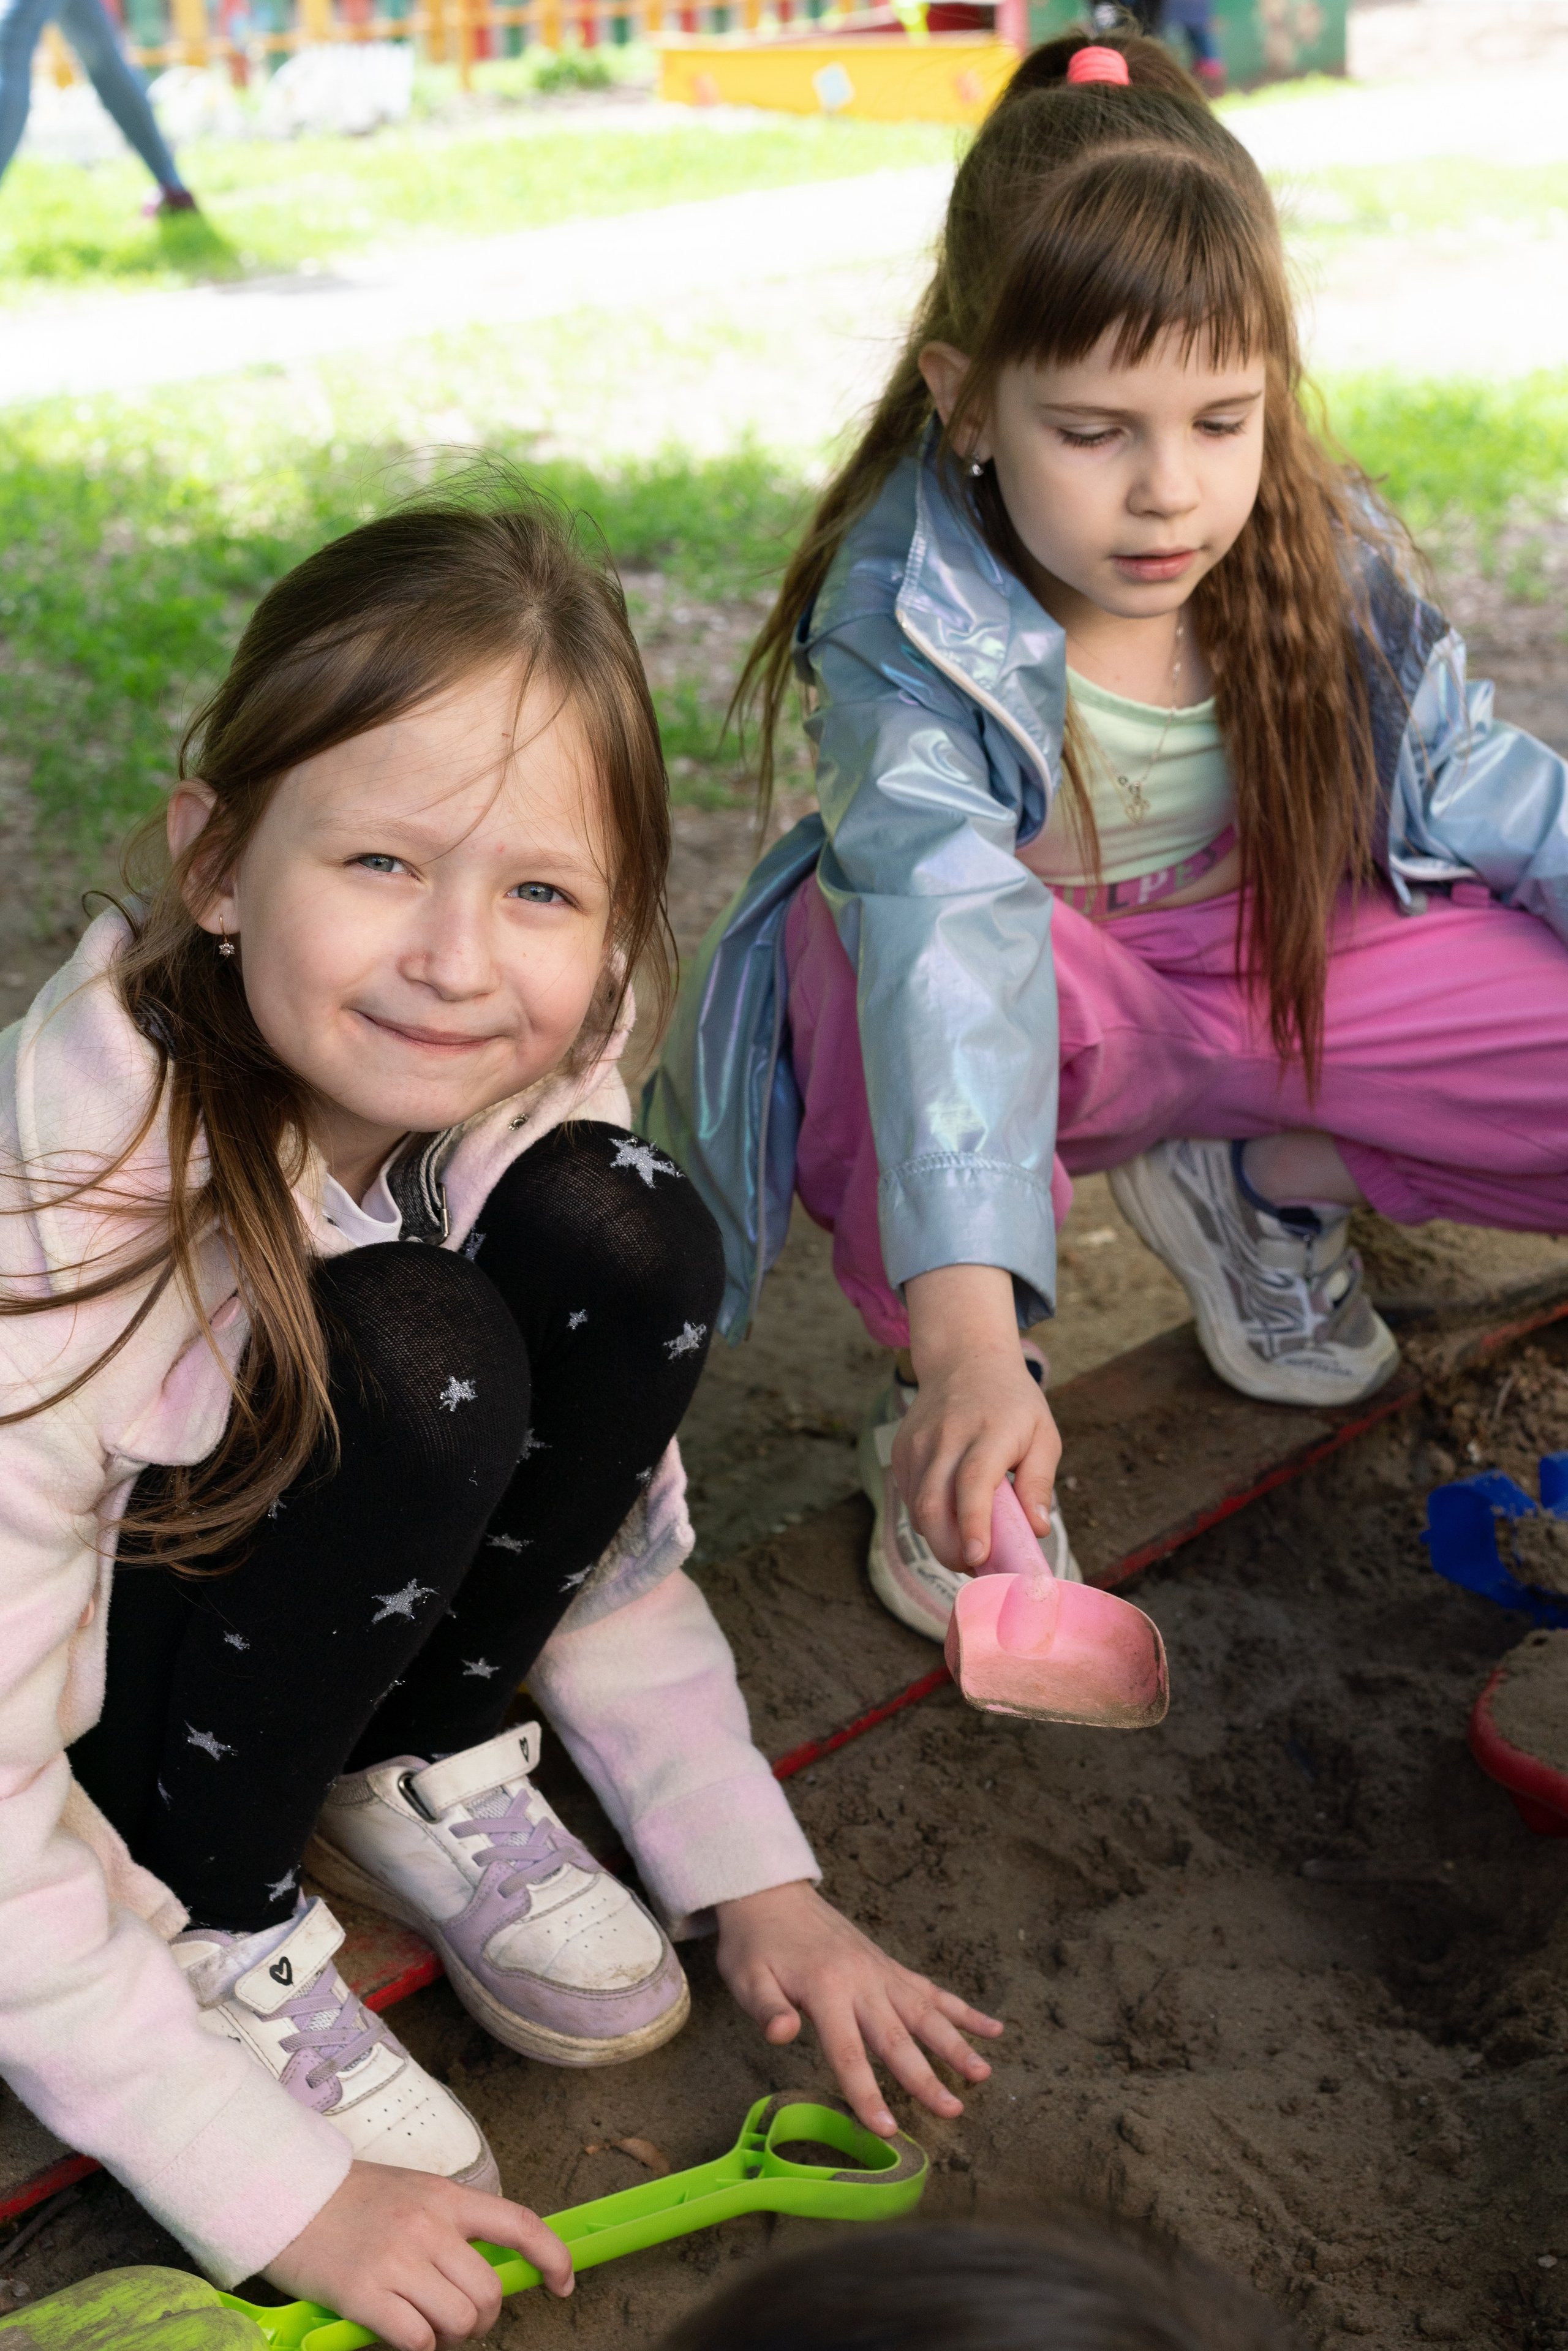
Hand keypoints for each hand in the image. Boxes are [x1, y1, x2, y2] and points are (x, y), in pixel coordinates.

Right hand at [265, 2160, 571, 2350]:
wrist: (287, 2194)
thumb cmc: (351, 2198)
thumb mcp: (413, 2193)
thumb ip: (450, 2225)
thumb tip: (486, 2269)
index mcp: (446, 2196)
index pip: (519, 2224)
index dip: (553, 2257)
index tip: (564, 2283)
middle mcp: (428, 2226)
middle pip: (489, 2291)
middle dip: (483, 2319)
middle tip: (460, 2320)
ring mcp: (397, 2260)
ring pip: (459, 2320)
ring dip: (451, 2336)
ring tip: (427, 2326)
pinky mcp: (364, 2294)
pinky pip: (417, 2340)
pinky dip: (419, 2347)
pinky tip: (401, 2333)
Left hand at [715, 1881, 1002, 2135]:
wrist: (772, 1894)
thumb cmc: (755, 1945)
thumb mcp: (746, 1977)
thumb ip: (766, 2008)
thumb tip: (781, 2034)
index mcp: (825, 1989)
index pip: (848, 2052)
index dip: (867, 2092)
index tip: (887, 2129)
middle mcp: (861, 1981)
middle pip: (897, 2037)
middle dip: (926, 2077)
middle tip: (953, 2111)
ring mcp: (880, 1972)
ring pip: (925, 2013)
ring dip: (956, 2043)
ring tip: (982, 2074)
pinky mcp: (889, 1967)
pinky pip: (930, 1990)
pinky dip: (962, 2009)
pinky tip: (992, 2027)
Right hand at [899, 1264, 1061, 1570]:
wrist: (964, 1362)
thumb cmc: (1012, 1405)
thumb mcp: (1043, 1434)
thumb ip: (1040, 1482)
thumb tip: (1037, 1530)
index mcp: (989, 1432)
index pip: (973, 1481)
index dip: (973, 1523)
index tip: (978, 1558)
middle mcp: (947, 1436)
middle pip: (934, 1502)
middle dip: (949, 1548)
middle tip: (975, 1569)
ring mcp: (918, 1443)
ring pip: (918, 1507)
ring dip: (939, 1539)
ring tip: (967, 1549)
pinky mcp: (902, 1450)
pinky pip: (910, 1498)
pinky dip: (928, 1520)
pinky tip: (949, 1521)